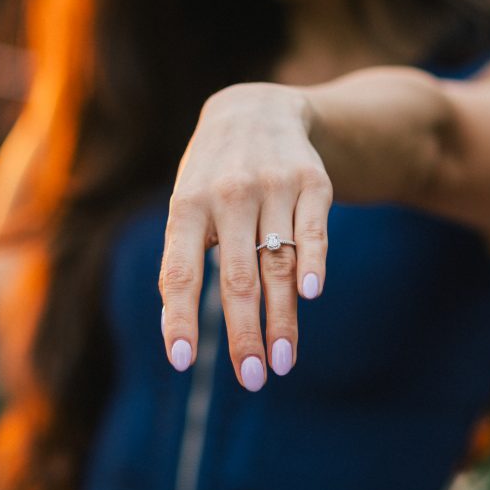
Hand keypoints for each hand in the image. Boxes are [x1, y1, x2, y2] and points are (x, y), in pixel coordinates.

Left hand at [158, 83, 332, 390]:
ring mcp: (273, 186)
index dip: (180, 318)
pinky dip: (315, 261)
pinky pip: (314, 229)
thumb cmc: (211, 175)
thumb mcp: (185, 204)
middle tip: (251, 378)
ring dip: (282, 316)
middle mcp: (228, 195)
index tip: (181, 362)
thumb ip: (181, 259)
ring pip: (278, 262)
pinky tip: (312, 295)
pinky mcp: (312, 181)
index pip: (180, 272)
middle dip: (243, 332)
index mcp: (187, 205)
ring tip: (282, 362)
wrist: (256, 111)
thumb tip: (175, 329)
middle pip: (237, 277)